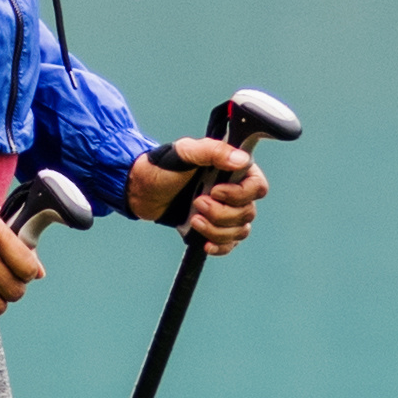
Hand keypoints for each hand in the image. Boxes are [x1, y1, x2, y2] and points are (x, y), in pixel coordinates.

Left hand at [128, 136, 265, 255]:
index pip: (257, 186)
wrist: (140, 191)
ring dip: (217, 230)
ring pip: (240, 230)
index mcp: (232, 169)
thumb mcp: (185, 153)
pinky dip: (219, 246)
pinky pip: (230, 243)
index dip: (240, 194)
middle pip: (248, 212)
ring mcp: (225, 211)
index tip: (215, 191)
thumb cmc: (161, 167)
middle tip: (197, 203)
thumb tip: (241, 160)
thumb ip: (212, 151)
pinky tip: (205, 243)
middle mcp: (234, 190)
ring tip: (194, 219)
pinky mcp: (215, 228)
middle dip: (221, 213)